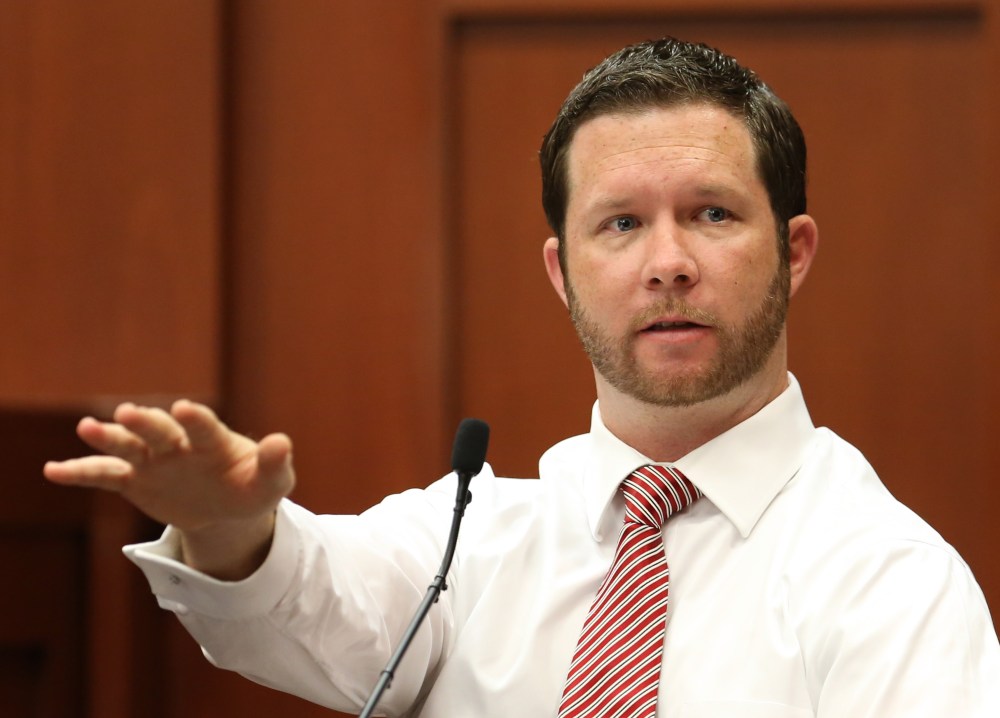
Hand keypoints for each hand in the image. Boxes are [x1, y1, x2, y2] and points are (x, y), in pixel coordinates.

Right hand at [43, 400, 294, 577]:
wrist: (228, 505)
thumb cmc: (253, 487)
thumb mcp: (271, 482)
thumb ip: (275, 463)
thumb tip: (281, 442)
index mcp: (214, 442)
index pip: (205, 427)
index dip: (196, 419)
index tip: (185, 408)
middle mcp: (179, 445)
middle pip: (160, 430)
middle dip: (146, 423)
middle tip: (128, 413)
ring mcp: (155, 461)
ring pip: (128, 446)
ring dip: (109, 438)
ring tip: (87, 428)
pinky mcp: (135, 481)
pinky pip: (105, 475)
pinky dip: (81, 472)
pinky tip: (53, 470)